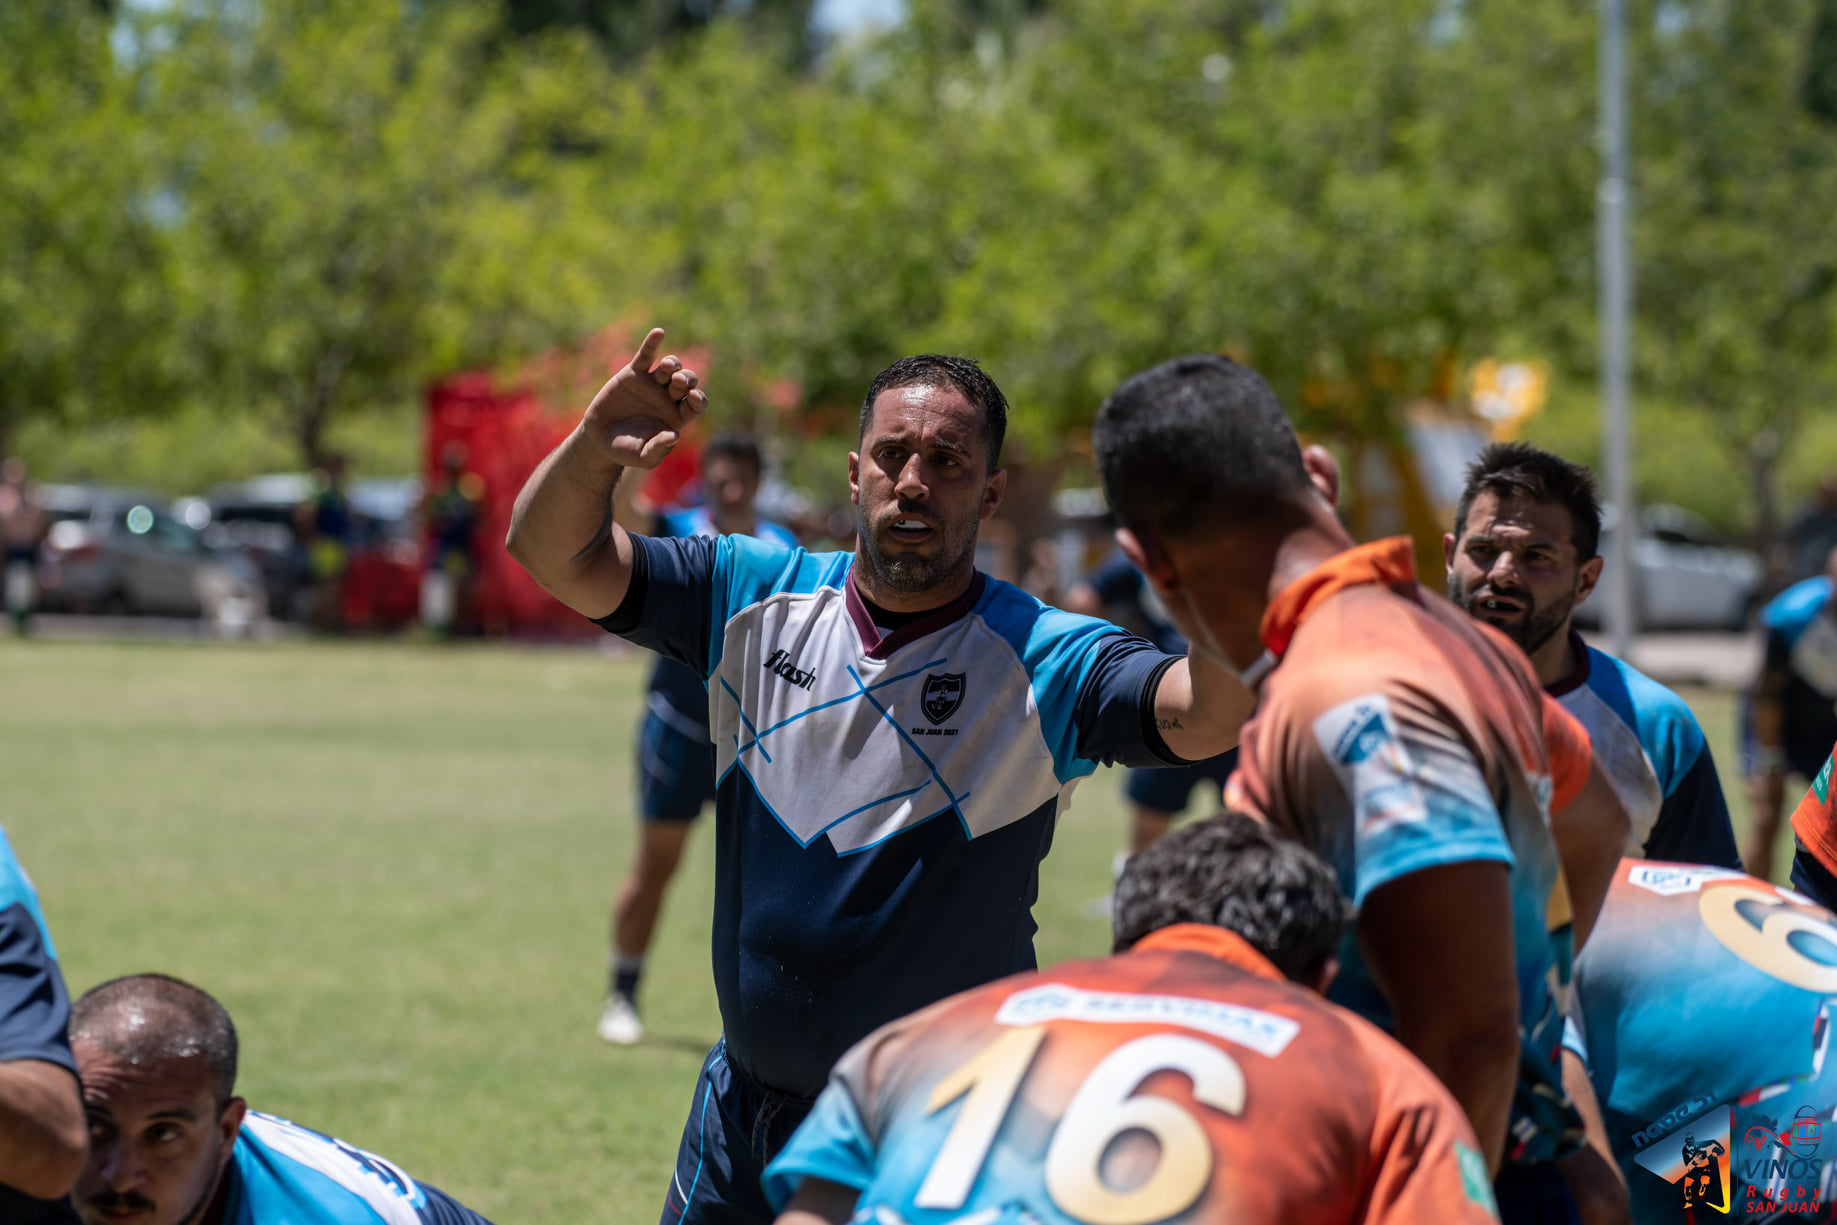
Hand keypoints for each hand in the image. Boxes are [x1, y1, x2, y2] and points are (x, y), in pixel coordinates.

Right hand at [581, 328, 708, 469]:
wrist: (599, 439)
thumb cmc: (626, 450)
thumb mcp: (643, 456)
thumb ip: (659, 448)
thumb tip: (674, 436)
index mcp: (678, 416)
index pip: (696, 403)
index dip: (699, 398)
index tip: (693, 397)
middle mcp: (669, 397)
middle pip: (687, 381)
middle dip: (687, 379)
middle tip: (679, 382)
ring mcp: (652, 384)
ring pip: (670, 367)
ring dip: (673, 365)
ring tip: (668, 369)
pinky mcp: (633, 374)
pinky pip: (646, 356)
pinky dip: (652, 344)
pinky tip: (659, 333)